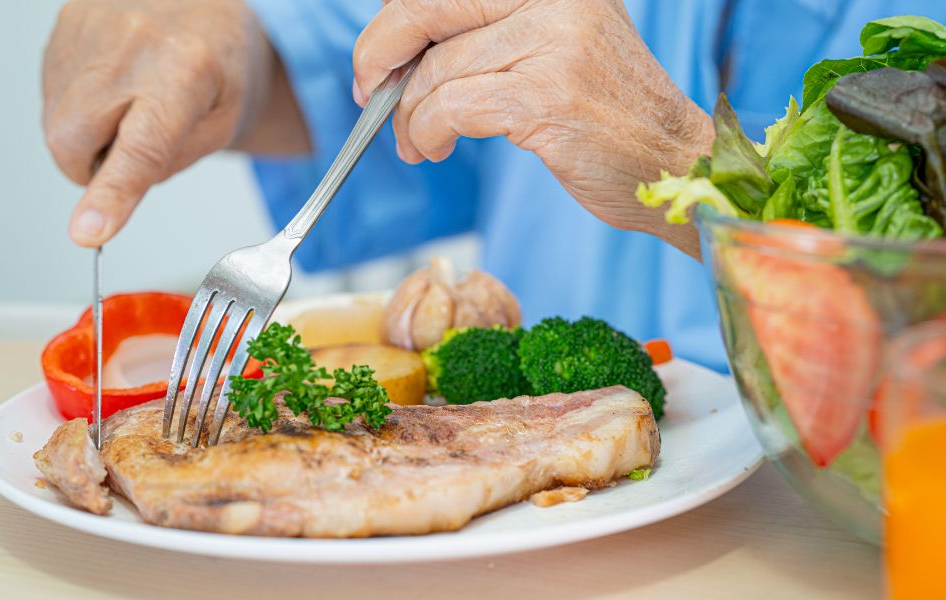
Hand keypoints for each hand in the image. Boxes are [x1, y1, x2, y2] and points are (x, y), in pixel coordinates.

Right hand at [43, 0, 306, 246]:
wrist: (213, 7)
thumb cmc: (224, 66)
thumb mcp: (220, 127)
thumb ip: (167, 164)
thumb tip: (107, 206)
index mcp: (187, 69)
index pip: (141, 146)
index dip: (112, 194)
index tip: (88, 231)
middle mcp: (133, 40)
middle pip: (73, 138)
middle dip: (94, 167)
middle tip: (136, 148)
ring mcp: (92, 25)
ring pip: (55, 120)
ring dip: (86, 135)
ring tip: (132, 105)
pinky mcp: (67, 20)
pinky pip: (51, 90)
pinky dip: (79, 105)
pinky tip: (115, 85)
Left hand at [352, 0, 713, 256]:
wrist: (672, 162)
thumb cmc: (607, 116)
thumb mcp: (554, 47)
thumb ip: (489, 35)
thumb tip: (402, 52)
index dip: (395, 22)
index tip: (376, 62)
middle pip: (428, 9)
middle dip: (382, 57)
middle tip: (372, 97)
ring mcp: (554, 42)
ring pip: (437, 70)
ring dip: (410, 115)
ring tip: (418, 143)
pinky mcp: (546, 94)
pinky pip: (451, 107)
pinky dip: (428, 131)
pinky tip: (435, 148)